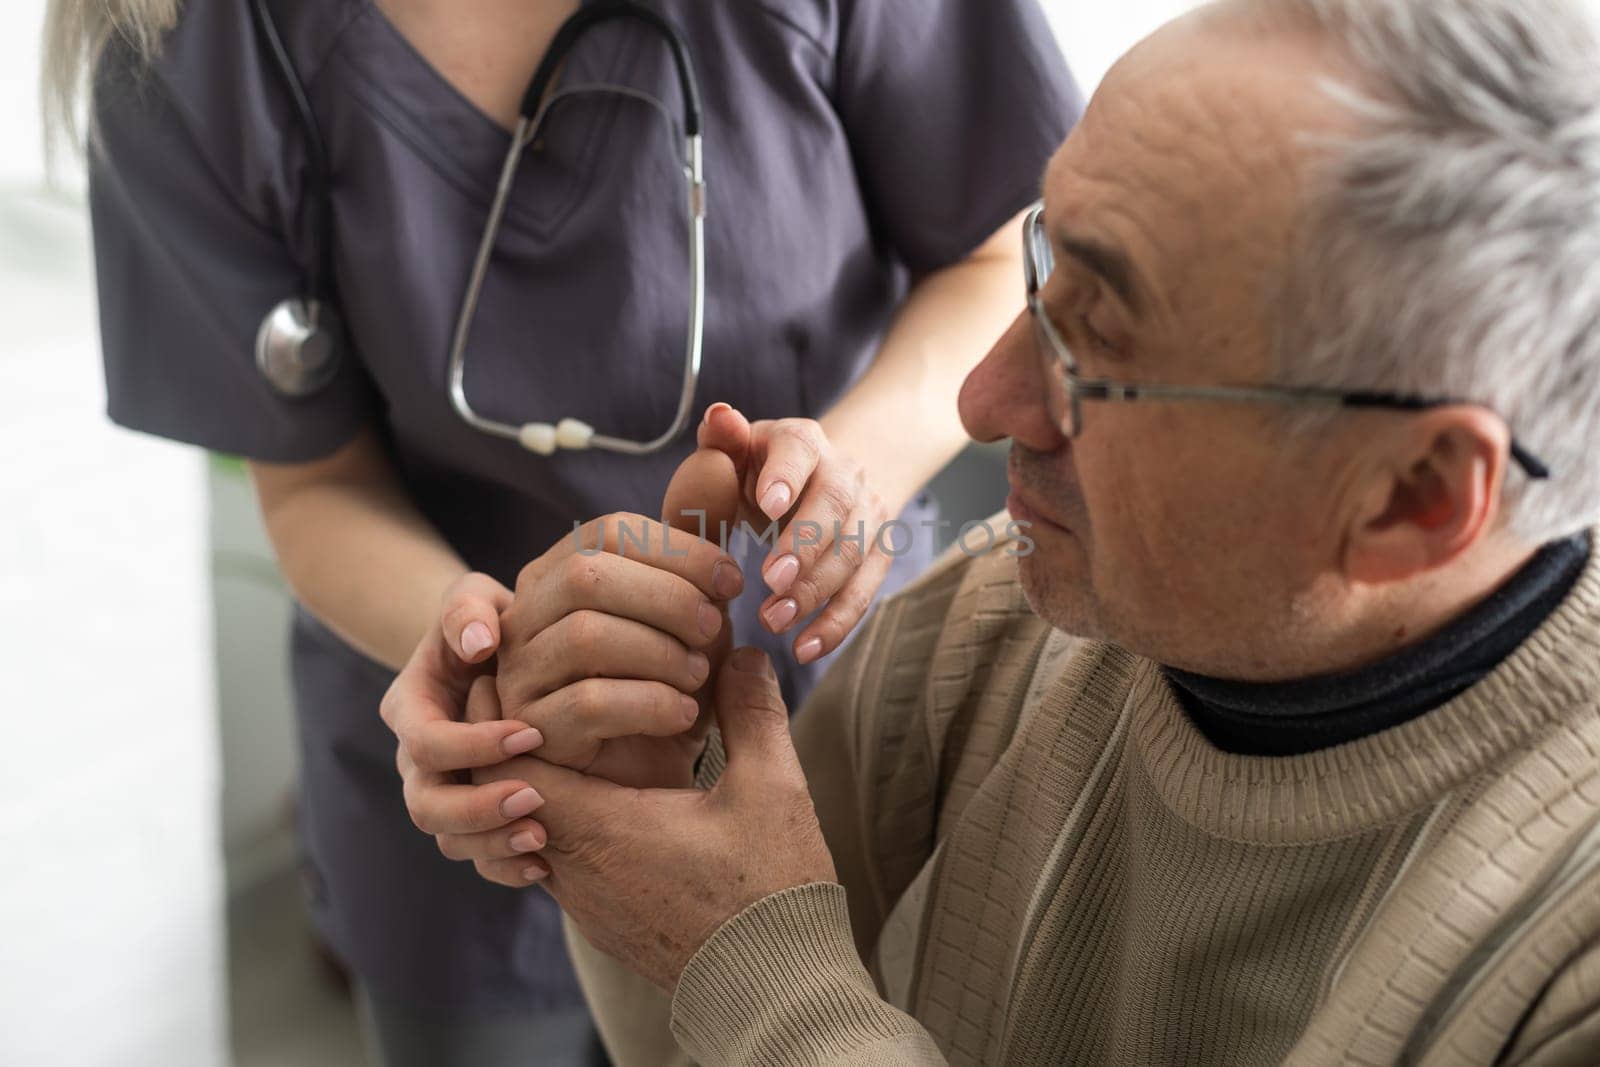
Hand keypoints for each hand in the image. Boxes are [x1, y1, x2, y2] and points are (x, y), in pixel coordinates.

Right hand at [380, 572, 551, 866]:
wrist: (498, 656)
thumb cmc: (488, 622)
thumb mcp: (474, 599)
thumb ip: (468, 609)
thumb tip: (476, 642)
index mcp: (411, 708)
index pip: (426, 742)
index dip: (473, 745)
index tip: (531, 735)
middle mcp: (416, 760)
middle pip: (425, 804)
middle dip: (477, 808)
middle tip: (534, 798)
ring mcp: (441, 792)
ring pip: (447, 839)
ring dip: (492, 845)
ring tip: (543, 840)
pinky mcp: (469, 818)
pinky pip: (475, 857)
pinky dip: (503, 867)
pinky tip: (545, 862)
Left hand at [472, 648, 837, 987]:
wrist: (778, 992)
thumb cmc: (772, 892)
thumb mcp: (771, 788)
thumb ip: (751, 713)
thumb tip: (742, 653)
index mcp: (600, 830)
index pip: (506, 767)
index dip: (503, 716)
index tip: (517, 672)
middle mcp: (574, 871)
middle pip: (503, 800)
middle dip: (513, 742)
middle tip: (534, 690)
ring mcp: (586, 903)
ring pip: (527, 832)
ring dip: (539, 783)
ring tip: (567, 733)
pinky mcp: (604, 921)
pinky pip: (556, 861)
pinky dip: (564, 820)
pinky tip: (605, 793)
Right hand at [494, 445, 745, 788]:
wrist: (647, 774)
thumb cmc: (669, 676)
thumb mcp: (693, 599)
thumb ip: (701, 527)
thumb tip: (721, 443)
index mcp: (562, 569)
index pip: (611, 532)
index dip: (680, 549)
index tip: (735, 581)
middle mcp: (525, 613)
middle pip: (592, 576)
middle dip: (669, 598)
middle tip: (720, 628)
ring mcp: (518, 672)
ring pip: (586, 636)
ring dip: (662, 652)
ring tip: (703, 674)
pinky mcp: (528, 731)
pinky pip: (586, 703)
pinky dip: (650, 702)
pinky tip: (688, 713)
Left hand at [692, 405, 893, 665]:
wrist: (831, 475)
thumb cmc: (764, 469)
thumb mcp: (739, 450)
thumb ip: (722, 439)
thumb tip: (718, 415)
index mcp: (802, 441)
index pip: (800, 450)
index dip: (787, 475)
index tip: (769, 505)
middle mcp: (844, 474)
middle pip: (835, 505)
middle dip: (806, 545)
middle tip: (772, 580)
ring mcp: (867, 516)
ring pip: (854, 553)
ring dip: (817, 591)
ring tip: (773, 621)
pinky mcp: (877, 557)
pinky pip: (864, 593)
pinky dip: (838, 624)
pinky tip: (805, 649)